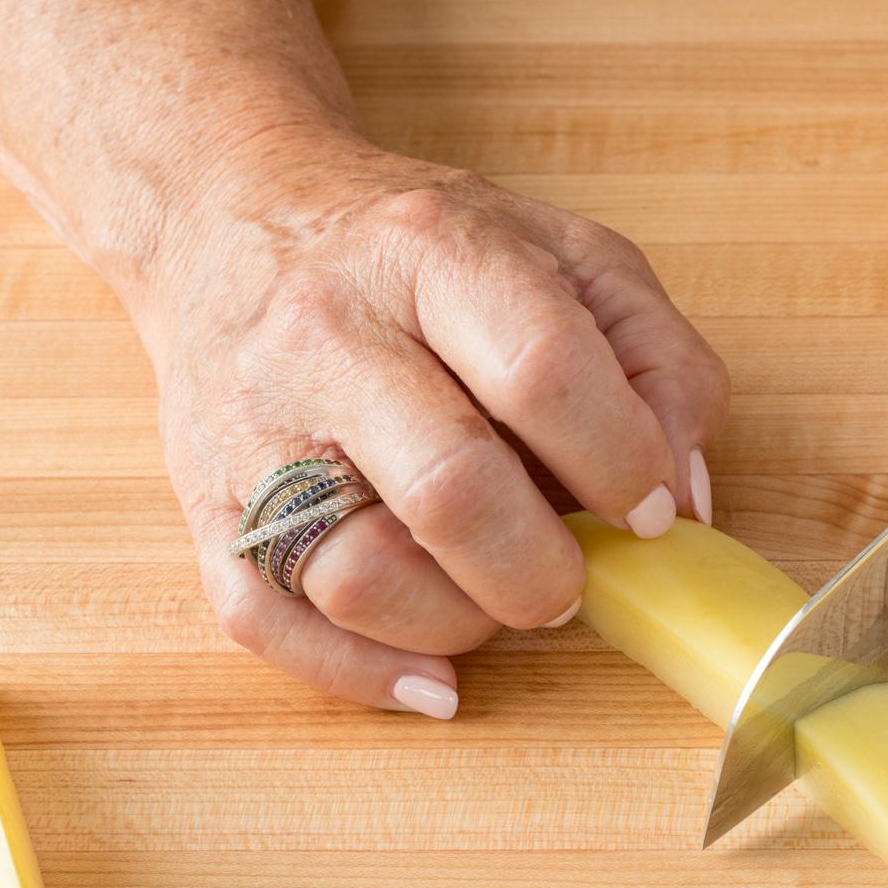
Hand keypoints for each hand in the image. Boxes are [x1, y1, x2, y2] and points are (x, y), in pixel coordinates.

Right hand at [146, 134, 728, 716]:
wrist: (226, 214)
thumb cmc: (419, 250)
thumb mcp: (567, 255)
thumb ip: (658, 360)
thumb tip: (684, 497)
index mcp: (430, 252)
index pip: (544, 372)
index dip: (623, 462)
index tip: (651, 509)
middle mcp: (325, 334)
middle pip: (452, 490)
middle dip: (546, 570)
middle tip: (578, 580)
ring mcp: (251, 426)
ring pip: (360, 577)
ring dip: (463, 622)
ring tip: (499, 597)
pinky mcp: (204, 503)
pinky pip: (268, 623)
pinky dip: (363, 673)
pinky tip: (435, 674)